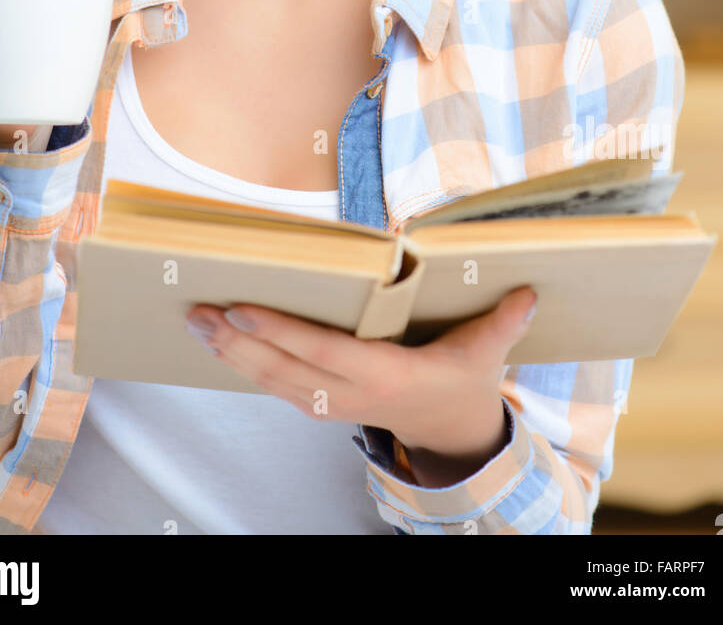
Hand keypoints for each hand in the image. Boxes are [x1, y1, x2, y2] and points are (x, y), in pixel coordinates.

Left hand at [186, 284, 536, 467]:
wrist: (453, 432)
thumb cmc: (463, 381)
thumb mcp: (486, 354)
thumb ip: (503, 322)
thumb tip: (526, 290)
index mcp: (384, 374)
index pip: (320, 351)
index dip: (278, 331)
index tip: (241, 308)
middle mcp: (350, 392)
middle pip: (283, 368)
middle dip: (237, 341)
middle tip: (198, 312)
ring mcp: (334, 403)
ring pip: (272, 381)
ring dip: (231, 353)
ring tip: (196, 324)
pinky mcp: (324, 403)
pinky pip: (277, 386)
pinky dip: (246, 366)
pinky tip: (221, 344)